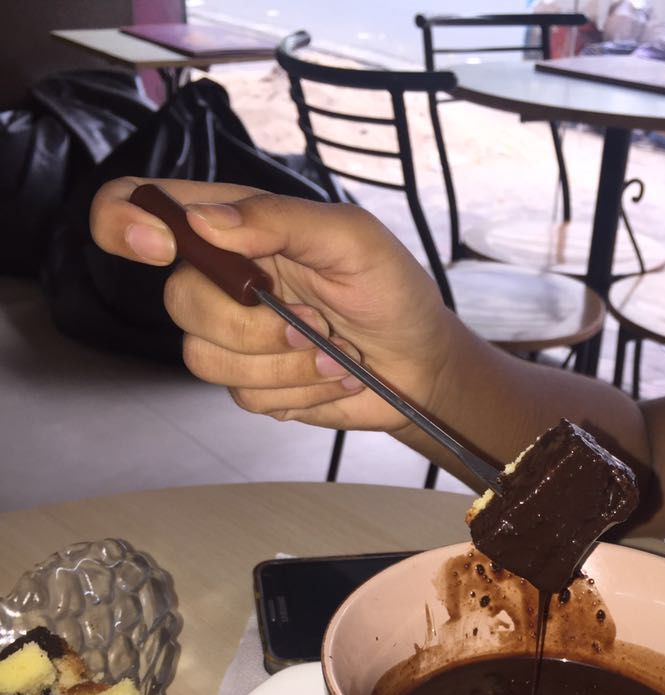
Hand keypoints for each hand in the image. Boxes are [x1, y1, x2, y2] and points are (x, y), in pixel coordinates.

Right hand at [89, 177, 455, 434]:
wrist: (420, 366)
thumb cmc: (392, 291)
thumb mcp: (352, 239)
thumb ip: (280, 220)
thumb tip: (206, 220)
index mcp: (237, 225)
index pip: (145, 208)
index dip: (124, 220)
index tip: (156, 246)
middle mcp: (223, 277)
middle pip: (179, 301)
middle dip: (252, 323)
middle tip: (313, 321)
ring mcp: (233, 335)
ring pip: (205, 358)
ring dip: (283, 364)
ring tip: (332, 354)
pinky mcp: (251, 383)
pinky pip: (244, 396)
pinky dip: (296, 392)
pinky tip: (330, 378)